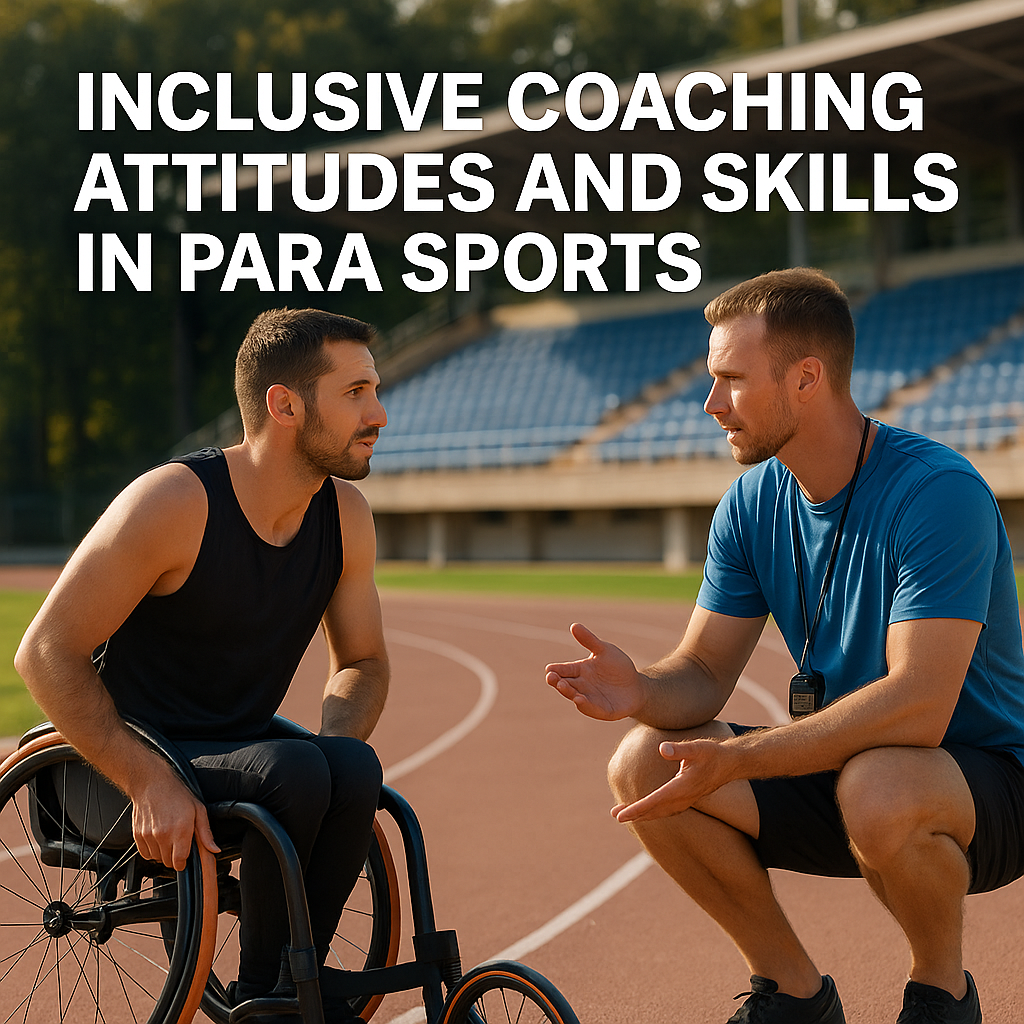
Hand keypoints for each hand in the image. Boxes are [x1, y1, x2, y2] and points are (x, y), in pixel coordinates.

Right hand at [131, 770, 219, 871]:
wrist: (152, 783)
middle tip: (178, 843)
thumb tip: (215, 850)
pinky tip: (158, 838)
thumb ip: (206, 833)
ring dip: (163, 853)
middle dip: (174, 857)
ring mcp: (149, 836)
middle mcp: (163, 835)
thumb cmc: (177, 794)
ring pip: (156, 859)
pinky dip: (151, 851)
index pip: (180, 862)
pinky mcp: (138, 835)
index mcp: (181, 830)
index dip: (184, 863)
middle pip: (168, 863)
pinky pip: (145, 854)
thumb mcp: (199, 810)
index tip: (186, 857)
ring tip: (168, 837)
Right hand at [545, 623, 644, 720]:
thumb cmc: (618, 667)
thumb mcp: (604, 650)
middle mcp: (581, 686)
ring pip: (574, 696)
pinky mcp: (601, 710)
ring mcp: (590, 699)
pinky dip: (584, 705)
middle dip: (557, 682)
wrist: (636, 686)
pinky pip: (591, 708)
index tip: (549, 669)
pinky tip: (579, 699)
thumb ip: (589, 640)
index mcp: (579, 670)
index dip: (555, 670)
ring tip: (563, 686)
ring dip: (568, 692)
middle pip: (565, 684)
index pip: (563, 670)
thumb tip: (574, 625)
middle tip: (551, 678)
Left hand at [612, 738, 735, 823]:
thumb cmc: (713, 753)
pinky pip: (667, 810)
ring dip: (643, 815)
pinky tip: (647, 811)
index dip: (636, 808)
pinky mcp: (688, 799)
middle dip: (635, 814)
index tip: (621, 815)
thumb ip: (679, 749)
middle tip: (615, 815)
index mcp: (682, 788)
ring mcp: (686, 800)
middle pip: (654, 810)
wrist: (731, 763)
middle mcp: (683, 798)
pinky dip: (654, 812)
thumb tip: (662, 748)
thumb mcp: (697, 747)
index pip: (654, 801)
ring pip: (660, 812)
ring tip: (624, 815)